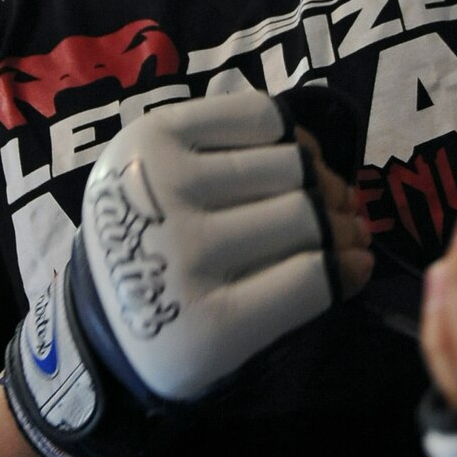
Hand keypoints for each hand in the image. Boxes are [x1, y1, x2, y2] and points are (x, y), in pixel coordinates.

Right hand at [4, 92, 373, 456]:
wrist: (105, 337)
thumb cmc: (152, 242)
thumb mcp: (162, 171)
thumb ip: (231, 151)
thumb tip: (331, 173)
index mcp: (148, 141)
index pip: (263, 119)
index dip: (300, 144)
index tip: (304, 172)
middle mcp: (162, 191)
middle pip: (294, 170)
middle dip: (330, 192)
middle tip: (338, 215)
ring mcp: (186, 258)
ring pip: (307, 219)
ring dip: (343, 230)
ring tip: (346, 242)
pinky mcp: (214, 323)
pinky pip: (308, 279)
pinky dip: (343, 271)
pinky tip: (351, 271)